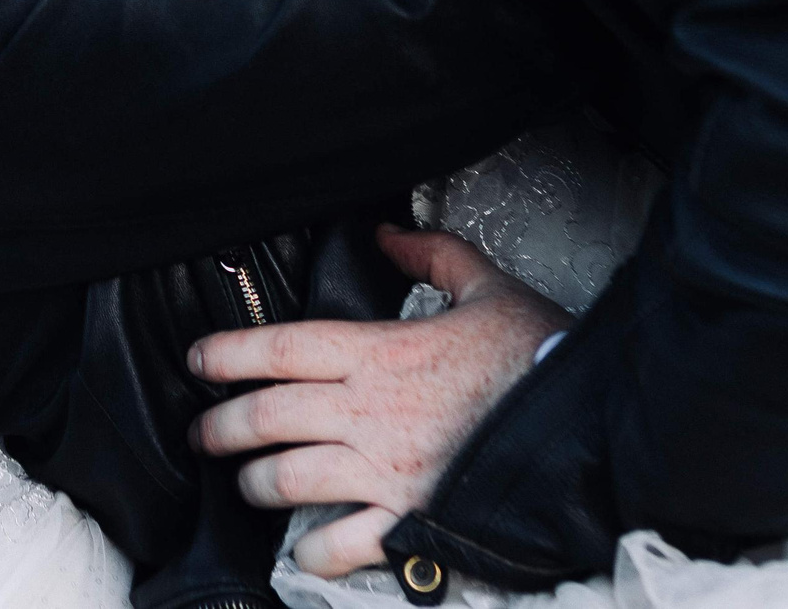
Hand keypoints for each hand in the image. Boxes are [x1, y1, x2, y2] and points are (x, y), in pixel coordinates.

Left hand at [187, 225, 570, 577]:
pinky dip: (312, 552)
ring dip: (253, 484)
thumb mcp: (488, 289)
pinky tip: (301, 549)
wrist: (590, 426)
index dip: (227, 353)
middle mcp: (372, 411)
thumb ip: (432, 256)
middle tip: (203, 433)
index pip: (282, 348)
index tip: (197, 361)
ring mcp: (388, 470)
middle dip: (221, 427)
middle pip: (268, 416)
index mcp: (384, 352)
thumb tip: (388, 234)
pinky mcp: (411, 520)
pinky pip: (342, 545)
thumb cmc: (541, 359)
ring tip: (244, 484)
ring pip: (288, 480)